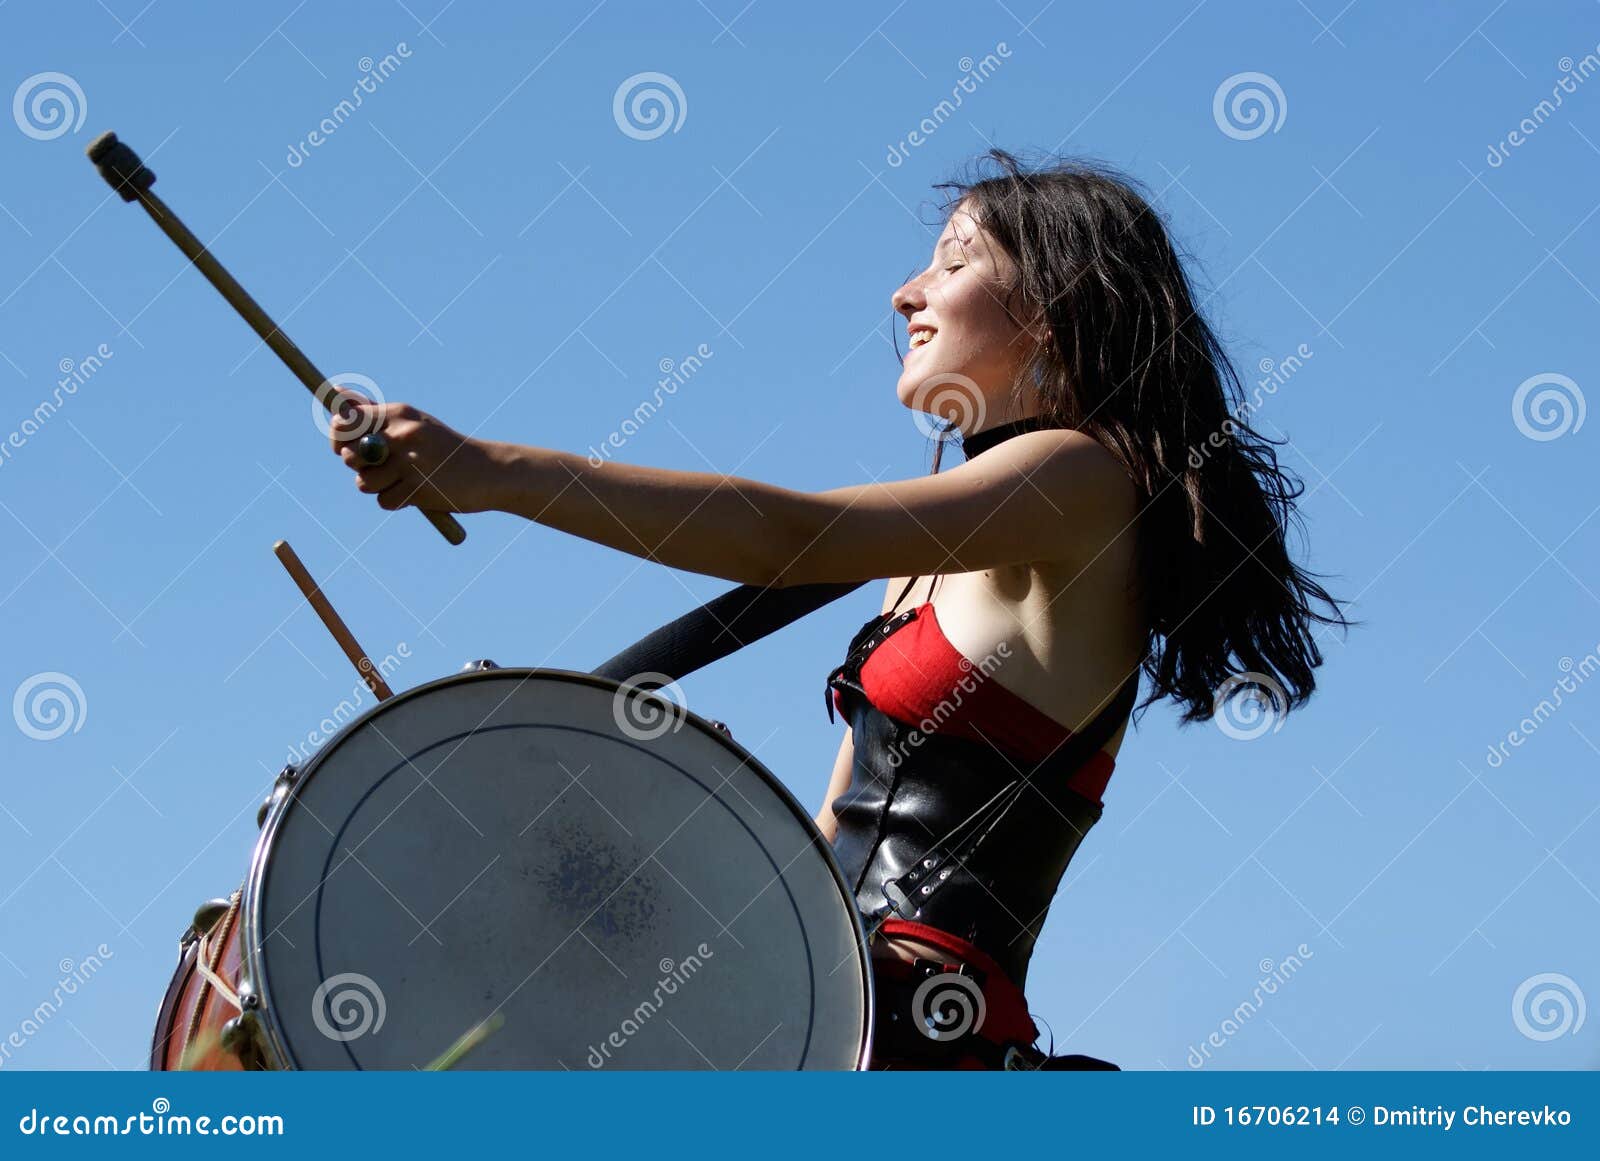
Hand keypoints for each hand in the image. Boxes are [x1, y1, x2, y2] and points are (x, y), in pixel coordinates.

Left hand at [327, 390, 504, 514]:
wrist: (489, 471)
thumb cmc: (445, 448)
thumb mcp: (413, 422)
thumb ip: (375, 413)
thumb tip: (337, 394)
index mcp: (399, 414)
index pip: (345, 422)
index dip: (338, 437)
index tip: (346, 447)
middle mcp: (402, 435)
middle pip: (349, 456)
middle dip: (359, 466)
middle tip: (382, 466)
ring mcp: (410, 462)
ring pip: (364, 482)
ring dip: (379, 487)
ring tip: (404, 480)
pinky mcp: (417, 489)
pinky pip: (384, 501)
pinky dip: (396, 501)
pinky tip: (416, 493)